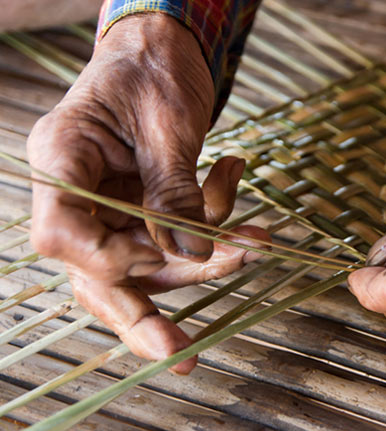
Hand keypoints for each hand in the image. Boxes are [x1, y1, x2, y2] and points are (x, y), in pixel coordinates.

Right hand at [27, 14, 267, 373]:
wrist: (163, 49)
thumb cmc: (153, 69)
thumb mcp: (167, 126)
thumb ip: (174, 192)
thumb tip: (192, 255)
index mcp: (61, 162)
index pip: (62, 237)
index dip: (110, 260)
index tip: (163, 255)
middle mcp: (77, 193)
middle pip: (98, 273)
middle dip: (144, 315)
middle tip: (182, 354)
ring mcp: (109, 206)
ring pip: (149, 263)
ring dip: (206, 258)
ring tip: (253, 242)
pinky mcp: (141, 209)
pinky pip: (176, 238)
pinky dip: (213, 224)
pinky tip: (233, 176)